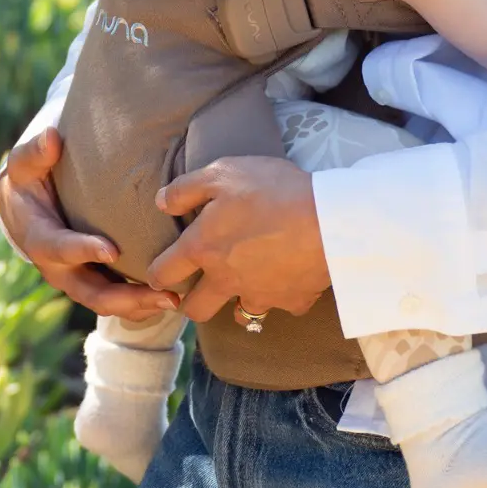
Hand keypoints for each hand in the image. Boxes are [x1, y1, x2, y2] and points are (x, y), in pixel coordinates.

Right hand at [0, 127, 181, 319]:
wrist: (26, 204)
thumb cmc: (29, 179)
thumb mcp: (24, 163)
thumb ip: (35, 152)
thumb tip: (51, 139)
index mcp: (38, 238)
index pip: (58, 249)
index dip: (82, 250)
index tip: (111, 250)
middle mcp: (58, 268)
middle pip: (89, 291)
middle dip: (123, 296)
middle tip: (159, 292)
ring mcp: (77, 278)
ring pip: (106, 302)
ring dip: (139, 305)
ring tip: (173, 300)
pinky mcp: (94, 279)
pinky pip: (117, 298)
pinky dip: (141, 303)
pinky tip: (172, 297)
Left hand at [148, 155, 330, 324]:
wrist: (329, 218)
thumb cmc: (272, 190)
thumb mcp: (223, 173)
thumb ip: (186, 188)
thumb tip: (160, 202)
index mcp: (203, 249)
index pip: (162, 273)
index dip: (157, 272)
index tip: (162, 270)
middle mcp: (225, 280)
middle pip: (195, 310)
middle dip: (191, 302)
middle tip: (200, 286)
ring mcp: (260, 295)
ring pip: (238, 314)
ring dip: (237, 301)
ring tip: (246, 283)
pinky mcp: (292, 300)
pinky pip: (281, 305)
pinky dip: (282, 295)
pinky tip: (288, 277)